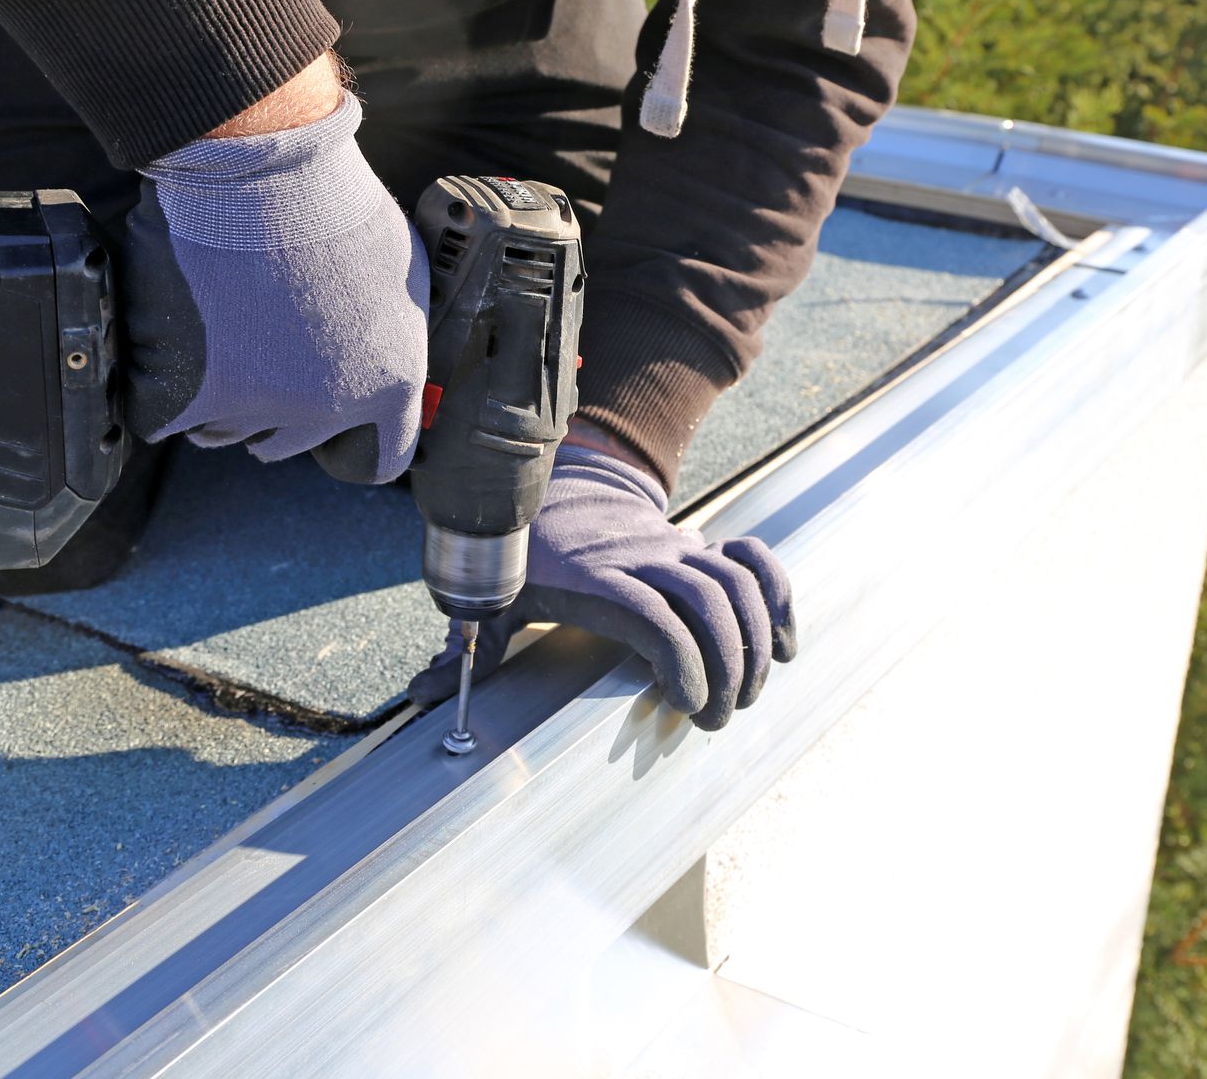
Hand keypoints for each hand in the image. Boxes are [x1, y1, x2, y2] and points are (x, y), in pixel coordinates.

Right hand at [117, 81, 429, 482]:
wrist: (263, 181)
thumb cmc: (334, 207)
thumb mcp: (400, 269)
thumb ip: (388, 327)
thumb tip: (376, 342)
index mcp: (389, 384)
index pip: (387, 457)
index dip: (365, 448)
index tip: (348, 443)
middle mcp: (327, 411)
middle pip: (290, 444)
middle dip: (274, 414)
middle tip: (258, 369)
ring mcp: (258, 408)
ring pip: (226, 435)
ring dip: (216, 405)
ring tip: (210, 351)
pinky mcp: (193, 397)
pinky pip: (164, 421)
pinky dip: (158, 395)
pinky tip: (163, 358)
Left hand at [408, 442, 796, 729]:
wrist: (557, 489)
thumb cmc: (525, 558)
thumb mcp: (493, 597)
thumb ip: (466, 649)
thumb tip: (422, 698)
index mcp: (595, 580)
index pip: (653, 617)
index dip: (679, 662)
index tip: (682, 706)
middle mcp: (646, 559)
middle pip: (708, 604)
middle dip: (727, 668)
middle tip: (715, 718)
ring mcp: (681, 550)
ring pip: (739, 587)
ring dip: (755, 645)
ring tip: (743, 695)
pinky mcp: (704, 548)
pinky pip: (757, 563)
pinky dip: (781, 600)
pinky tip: (785, 647)